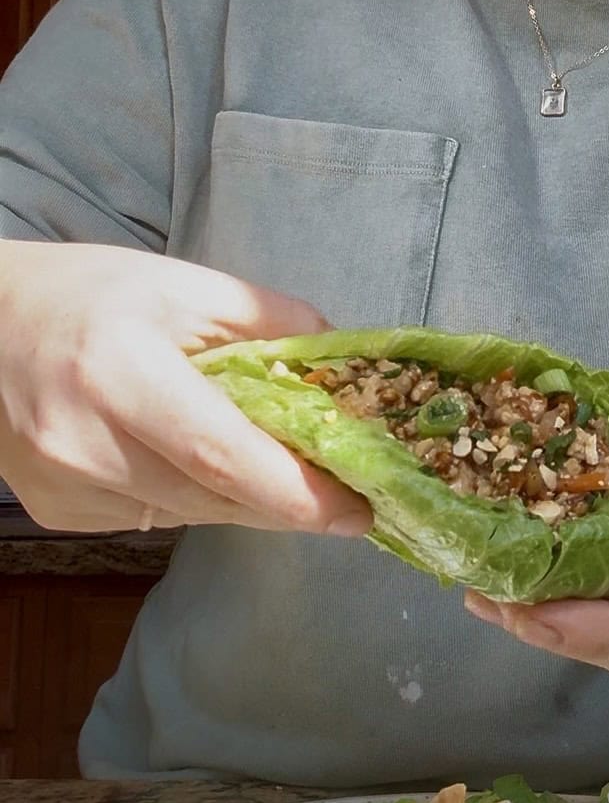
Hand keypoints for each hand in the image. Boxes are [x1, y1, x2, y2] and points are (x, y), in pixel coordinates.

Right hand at [0, 242, 372, 537]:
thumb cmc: (87, 294)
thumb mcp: (181, 284)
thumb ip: (268, 321)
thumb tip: (343, 367)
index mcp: (120, 371)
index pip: (222, 455)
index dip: (297, 493)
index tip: (359, 509)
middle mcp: (84, 440)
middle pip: (212, 496)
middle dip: (287, 501)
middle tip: (345, 496)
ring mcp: (64, 485)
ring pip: (188, 514)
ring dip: (241, 497)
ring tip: (273, 464)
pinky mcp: (56, 511)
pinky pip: (152, 517)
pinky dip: (189, 495)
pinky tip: (186, 457)